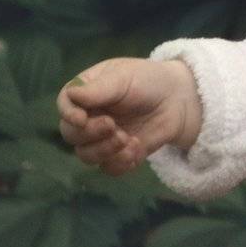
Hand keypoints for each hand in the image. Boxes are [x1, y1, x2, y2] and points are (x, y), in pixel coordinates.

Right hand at [55, 57, 201, 175]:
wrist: (180, 99)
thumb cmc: (149, 80)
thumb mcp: (124, 78)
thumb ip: (98, 89)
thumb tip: (70, 94)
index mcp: (87, 93)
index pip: (65, 105)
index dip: (68, 114)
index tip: (81, 118)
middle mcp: (90, 117)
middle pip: (71, 135)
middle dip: (90, 133)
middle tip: (112, 125)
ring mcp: (103, 139)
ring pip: (86, 155)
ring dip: (104, 150)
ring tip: (127, 138)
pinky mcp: (119, 155)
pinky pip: (109, 168)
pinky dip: (120, 162)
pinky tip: (136, 147)